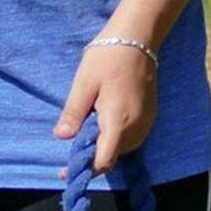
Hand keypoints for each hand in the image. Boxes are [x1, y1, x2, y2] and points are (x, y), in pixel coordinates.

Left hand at [54, 39, 159, 173]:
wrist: (138, 39)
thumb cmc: (107, 57)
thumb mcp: (84, 84)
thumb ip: (74, 113)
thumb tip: (61, 136)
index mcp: (118, 121)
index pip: (103, 160)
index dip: (84, 170)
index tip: (65, 172)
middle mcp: (136, 128)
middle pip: (111, 157)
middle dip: (91, 159)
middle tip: (69, 152)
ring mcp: (146, 123)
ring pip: (121, 149)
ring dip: (103, 148)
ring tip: (83, 135)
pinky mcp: (149, 117)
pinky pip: (130, 138)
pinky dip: (114, 138)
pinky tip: (100, 125)